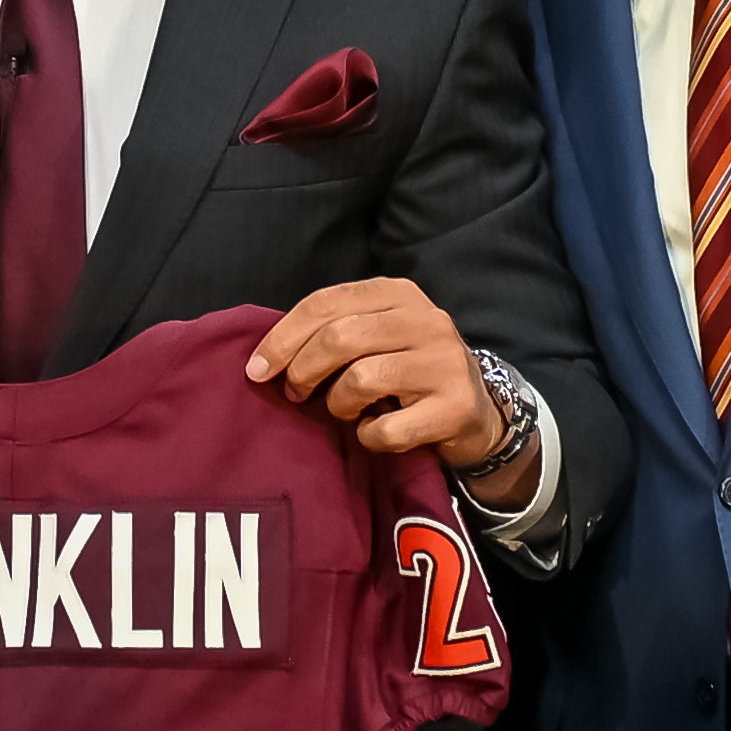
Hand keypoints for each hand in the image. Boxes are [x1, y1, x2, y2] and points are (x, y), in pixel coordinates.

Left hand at [246, 280, 530, 503]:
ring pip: (360, 380)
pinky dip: (369, 437)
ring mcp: (445, 362)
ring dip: (338, 405)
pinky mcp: (455, 406)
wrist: (475, 411)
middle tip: (295, 394)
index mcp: (398, 293)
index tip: (256, 369)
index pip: (327, 302)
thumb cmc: (406, 372)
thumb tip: (265, 358)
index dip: (283, 337)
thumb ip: (331, 332)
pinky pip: (387, 429)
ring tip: (346, 410)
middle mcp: (426, 320)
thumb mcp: (375, 337)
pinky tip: (377, 430)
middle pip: (340, 338)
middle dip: (303, 371)